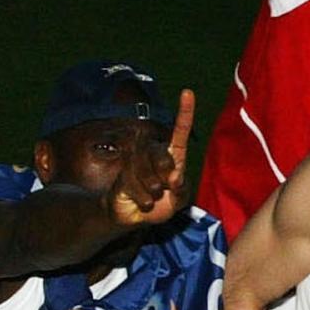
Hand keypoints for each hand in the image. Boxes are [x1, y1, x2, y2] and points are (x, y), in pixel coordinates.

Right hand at [107, 88, 195, 227]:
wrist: (135, 216)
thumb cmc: (162, 204)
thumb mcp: (179, 199)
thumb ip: (181, 189)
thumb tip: (174, 177)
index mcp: (174, 156)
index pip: (180, 132)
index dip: (184, 113)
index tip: (187, 92)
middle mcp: (154, 153)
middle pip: (163, 158)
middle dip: (166, 178)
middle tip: (165, 187)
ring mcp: (136, 161)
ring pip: (150, 176)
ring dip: (153, 192)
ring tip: (152, 196)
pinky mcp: (123, 172)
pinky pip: (135, 186)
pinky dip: (143, 200)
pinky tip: (141, 201)